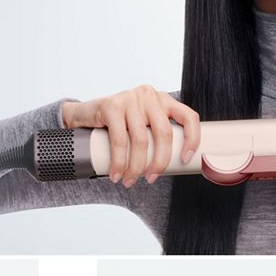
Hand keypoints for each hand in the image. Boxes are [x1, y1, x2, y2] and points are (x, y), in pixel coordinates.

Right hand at [60, 86, 200, 185]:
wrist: (83, 115)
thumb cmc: (117, 126)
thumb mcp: (141, 125)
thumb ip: (154, 135)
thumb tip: (171, 167)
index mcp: (163, 100)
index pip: (188, 117)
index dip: (192, 139)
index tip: (185, 159)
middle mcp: (149, 95)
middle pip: (164, 133)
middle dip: (159, 162)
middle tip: (151, 178)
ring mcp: (130, 98)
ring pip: (141, 140)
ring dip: (136, 167)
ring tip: (130, 180)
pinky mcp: (111, 105)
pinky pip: (119, 140)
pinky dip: (118, 162)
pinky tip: (116, 173)